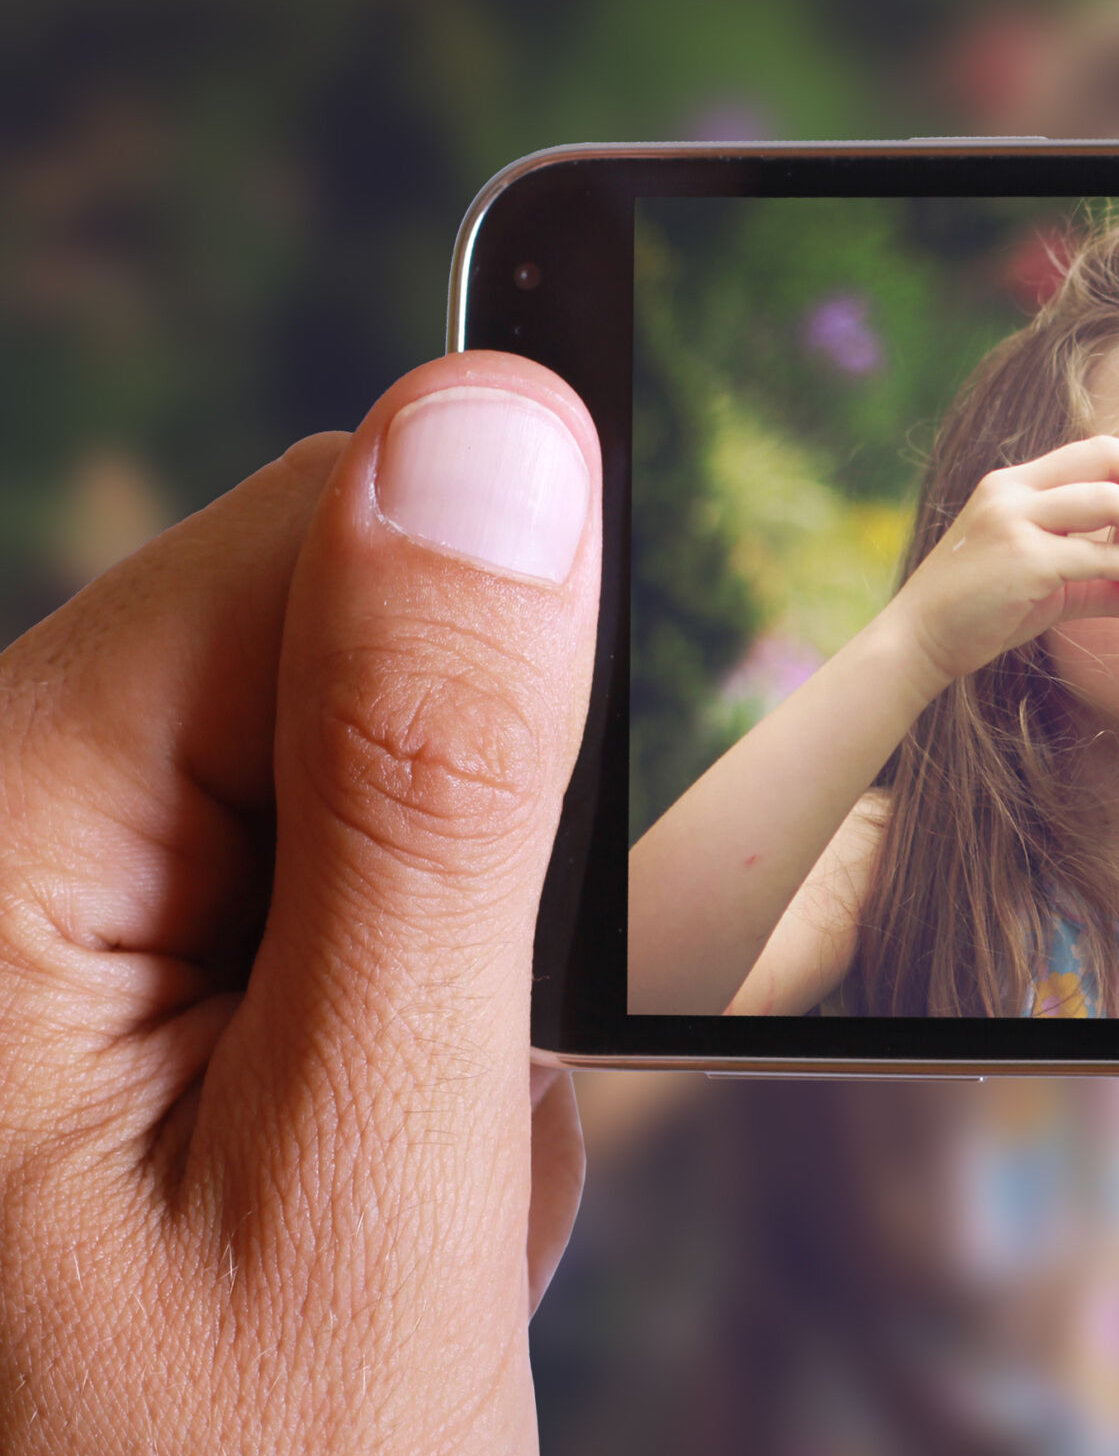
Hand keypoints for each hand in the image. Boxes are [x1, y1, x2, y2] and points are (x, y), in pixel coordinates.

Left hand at [0, 355, 602, 1449]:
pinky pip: (333, 934)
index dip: (504, 672)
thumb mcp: (366, 1164)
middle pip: (345, 667)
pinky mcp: (110, 1011)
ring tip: (407, 1206)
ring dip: (456, 995)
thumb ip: (430, 784)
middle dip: (474, 871)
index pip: (318, 530)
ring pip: (371, 813)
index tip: (539, 905)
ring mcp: (47, 937)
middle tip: (449, 1118)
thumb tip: (500, 430)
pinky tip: (371, 1218)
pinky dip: (409, 1063)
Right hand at [886, 435, 1118, 685]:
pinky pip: (1098, 555)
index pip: (1097, 452)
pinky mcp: (1022, 559)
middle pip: (1109, 461)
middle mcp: (1013, 489)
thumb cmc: (984, 612)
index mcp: (1017, 482)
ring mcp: (1014, 520)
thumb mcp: (1055, 590)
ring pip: (1110, 503)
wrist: (919, 641)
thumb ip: (1112, 586)